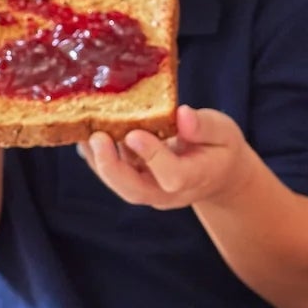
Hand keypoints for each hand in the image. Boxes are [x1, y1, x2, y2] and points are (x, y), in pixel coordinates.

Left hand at [78, 106, 255, 211]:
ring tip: (84, 133)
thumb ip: (205, 126)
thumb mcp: (224, 132)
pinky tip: (86, 137)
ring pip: (120, 185)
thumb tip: (183, 115)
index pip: (172, 176)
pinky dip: (98, 158)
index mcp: (196, 177)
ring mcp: (151, 192)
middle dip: (112, 167)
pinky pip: (115, 176)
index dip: (152, 157)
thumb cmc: (221, 149)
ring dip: (99, 162)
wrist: (218, 175)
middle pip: (135, 190)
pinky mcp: (137, 184)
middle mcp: (169, 192)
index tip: (135, 134)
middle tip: (96, 137)